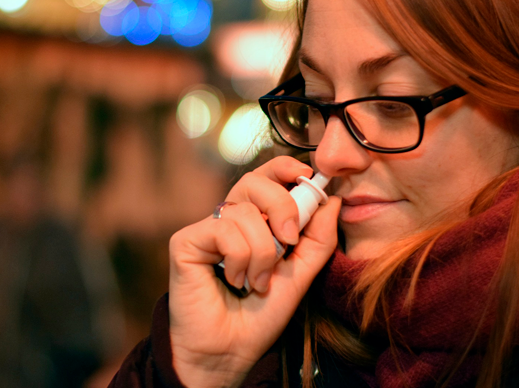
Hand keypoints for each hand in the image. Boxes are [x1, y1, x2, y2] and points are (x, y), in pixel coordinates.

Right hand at [168, 156, 341, 387]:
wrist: (231, 350)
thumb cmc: (261, 314)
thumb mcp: (300, 274)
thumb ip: (318, 238)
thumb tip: (332, 198)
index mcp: (255, 220)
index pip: (268, 176)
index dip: (285, 168)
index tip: (308, 175)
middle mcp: (229, 218)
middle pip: (254, 181)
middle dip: (282, 205)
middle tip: (288, 240)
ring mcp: (206, 228)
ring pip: (245, 212)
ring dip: (262, 254)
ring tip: (256, 282)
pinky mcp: (186, 241)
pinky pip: (224, 230)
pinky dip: (240, 259)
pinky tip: (233, 281)